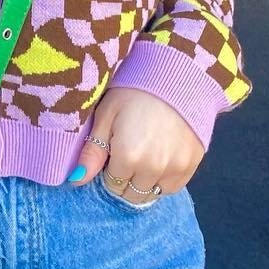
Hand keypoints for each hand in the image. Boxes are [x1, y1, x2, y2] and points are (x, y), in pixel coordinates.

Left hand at [67, 86, 205, 199]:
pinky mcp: (193, 163)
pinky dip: (164, 180)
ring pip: (153, 194)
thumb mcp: (107, 115)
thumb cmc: (135, 91)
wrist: (177, 74)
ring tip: (144, 156)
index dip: (108, 170)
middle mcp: (154, 168)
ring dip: (144, 182)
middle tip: (126, 154)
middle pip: (132, 194)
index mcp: (128, 157)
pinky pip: (174, 187)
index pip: (112, 184)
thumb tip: (75, 181)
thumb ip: (92, 152)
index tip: (112, 153)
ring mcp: (177, 167)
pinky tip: (160, 159)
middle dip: (125, 180)